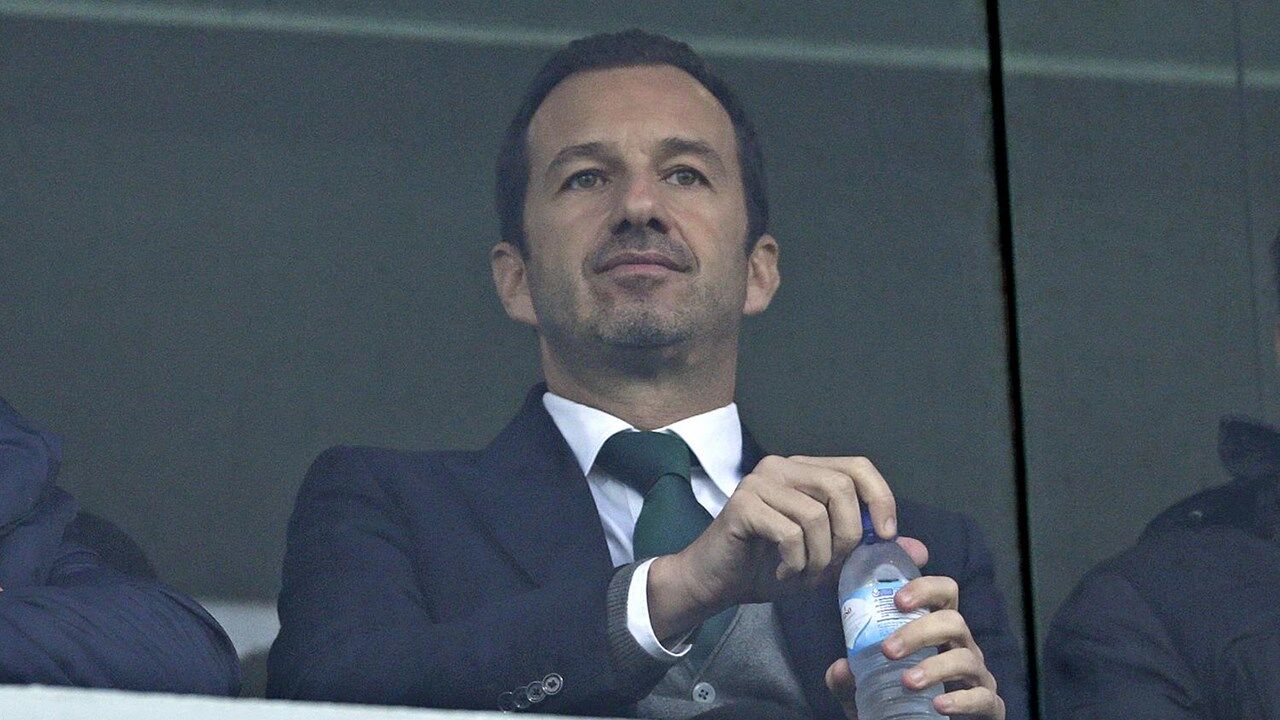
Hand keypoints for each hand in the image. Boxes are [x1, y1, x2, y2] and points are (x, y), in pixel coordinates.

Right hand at [648, 455, 896, 639]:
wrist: (717, 582)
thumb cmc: (770, 566)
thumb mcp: (828, 558)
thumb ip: (868, 549)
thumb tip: (919, 550)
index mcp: (804, 470)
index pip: (856, 466)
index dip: (880, 497)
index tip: (886, 534)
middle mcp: (781, 466)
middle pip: (840, 488)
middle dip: (848, 536)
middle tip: (833, 567)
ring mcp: (759, 482)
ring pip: (816, 516)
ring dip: (819, 558)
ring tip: (803, 572)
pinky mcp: (742, 505)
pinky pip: (790, 534)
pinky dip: (795, 563)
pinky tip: (782, 571)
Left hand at [824, 567, 1004, 718]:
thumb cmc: (898, 701)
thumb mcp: (866, 689)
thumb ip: (848, 679)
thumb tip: (840, 667)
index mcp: (937, 631)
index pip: (943, 594)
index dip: (925, 588)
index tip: (897, 599)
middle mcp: (961, 647)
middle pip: (953, 622)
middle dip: (920, 631)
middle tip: (888, 650)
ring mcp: (978, 676)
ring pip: (966, 658)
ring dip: (936, 667)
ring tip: (908, 681)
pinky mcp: (988, 706)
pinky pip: (984, 698)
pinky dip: (962, 700)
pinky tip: (939, 704)